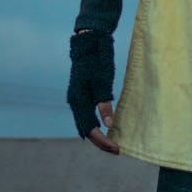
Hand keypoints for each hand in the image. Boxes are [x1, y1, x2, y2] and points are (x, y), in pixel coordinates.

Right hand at [67, 31, 118, 152]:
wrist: (89, 41)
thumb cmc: (98, 60)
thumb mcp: (104, 83)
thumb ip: (105, 105)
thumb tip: (109, 126)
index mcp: (78, 100)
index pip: (90, 129)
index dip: (103, 141)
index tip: (117, 148)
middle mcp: (74, 101)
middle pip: (85, 129)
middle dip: (100, 141)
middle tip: (116, 149)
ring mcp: (76, 97)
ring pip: (84, 123)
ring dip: (96, 134)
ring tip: (111, 142)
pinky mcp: (80, 93)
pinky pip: (85, 115)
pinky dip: (93, 124)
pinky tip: (103, 128)